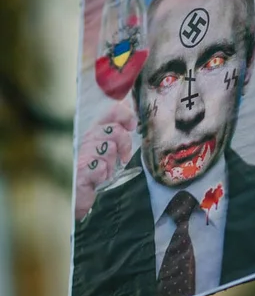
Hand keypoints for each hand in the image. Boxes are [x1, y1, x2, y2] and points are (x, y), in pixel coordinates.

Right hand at [75, 102, 135, 220]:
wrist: (81, 192)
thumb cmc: (99, 168)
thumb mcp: (111, 146)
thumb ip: (119, 127)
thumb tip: (129, 104)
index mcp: (98, 129)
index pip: (114, 111)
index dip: (126, 116)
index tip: (132, 126)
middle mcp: (89, 138)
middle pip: (116, 131)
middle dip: (125, 146)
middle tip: (122, 158)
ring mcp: (84, 153)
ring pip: (110, 149)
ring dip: (113, 164)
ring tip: (106, 169)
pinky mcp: (81, 171)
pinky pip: (101, 167)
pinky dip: (104, 175)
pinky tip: (99, 178)